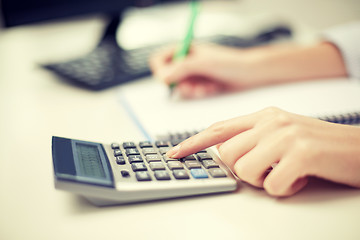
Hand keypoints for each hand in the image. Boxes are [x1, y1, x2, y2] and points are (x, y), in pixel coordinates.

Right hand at [149, 43, 263, 97]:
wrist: (249, 73)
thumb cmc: (229, 62)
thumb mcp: (203, 62)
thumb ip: (181, 68)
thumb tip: (162, 78)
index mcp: (184, 50)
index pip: (159, 59)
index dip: (160, 70)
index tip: (167, 80)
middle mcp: (186, 62)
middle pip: (169, 77)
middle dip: (180, 84)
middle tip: (191, 86)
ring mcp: (193, 74)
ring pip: (180, 88)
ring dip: (192, 90)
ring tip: (205, 87)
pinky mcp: (200, 85)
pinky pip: (192, 94)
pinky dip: (201, 93)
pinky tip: (212, 88)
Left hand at [166, 107, 359, 196]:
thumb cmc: (318, 144)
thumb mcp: (281, 133)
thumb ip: (252, 138)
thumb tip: (224, 151)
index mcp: (264, 115)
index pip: (219, 128)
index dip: (194, 142)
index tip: (175, 153)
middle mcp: (272, 121)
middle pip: (229, 155)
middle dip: (245, 169)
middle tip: (270, 167)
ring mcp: (286, 136)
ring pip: (245, 171)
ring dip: (264, 180)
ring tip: (286, 171)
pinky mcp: (301, 154)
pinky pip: (272, 185)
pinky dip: (285, 188)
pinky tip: (301, 177)